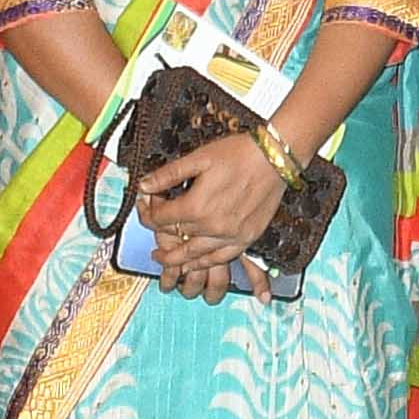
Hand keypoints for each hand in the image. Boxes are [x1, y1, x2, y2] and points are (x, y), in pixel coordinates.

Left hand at [135, 134, 284, 299]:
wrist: (274, 158)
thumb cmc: (238, 154)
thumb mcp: (198, 158)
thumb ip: (168, 175)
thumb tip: (143, 185)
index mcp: (195, 206)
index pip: (160, 219)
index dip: (147, 213)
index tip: (146, 207)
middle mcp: (211, 227)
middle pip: (175, 239)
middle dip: (159, 239)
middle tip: (153, 246)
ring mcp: (230, 236)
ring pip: (195, 257)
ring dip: (177, 261)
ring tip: (166, 261)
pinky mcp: (246, 238)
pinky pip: (222, 259)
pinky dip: (206, 264)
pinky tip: (197, 264)